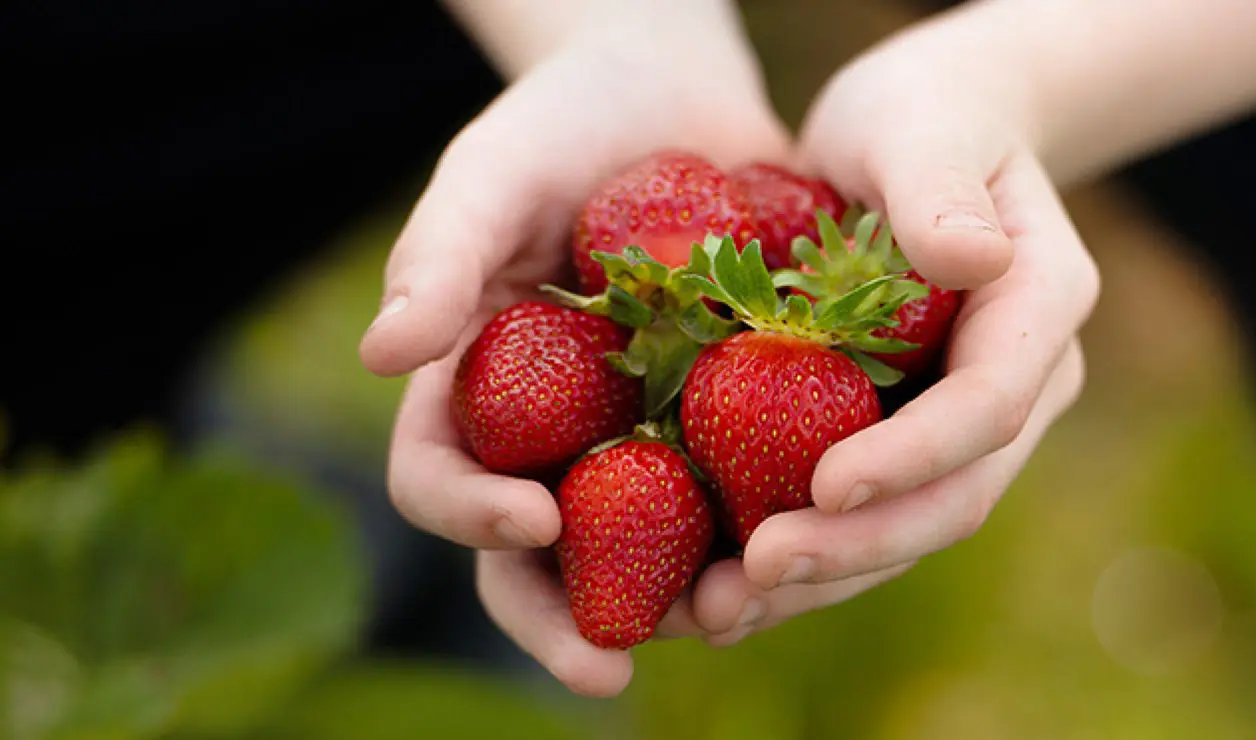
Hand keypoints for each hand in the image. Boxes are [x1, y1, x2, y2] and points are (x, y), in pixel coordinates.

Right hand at [357, 17, 788, 696]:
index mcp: (475, 391)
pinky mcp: (731, 422)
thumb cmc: (563, 123)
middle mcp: (554, 434)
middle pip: (543, 557)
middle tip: (609, 668)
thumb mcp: (496, 170)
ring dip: (679, 599)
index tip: (532, 517)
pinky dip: (765, 529)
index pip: (443, 479)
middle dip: (570, 618)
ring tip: (728, 620)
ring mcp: (645, 435)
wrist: (678, 94)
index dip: (472, 515)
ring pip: (650, 550)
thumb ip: (442, 252)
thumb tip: (377, 354)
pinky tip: (806, 549)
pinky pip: (743, 494)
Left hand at [658, 21, 1099, 645]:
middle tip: (755, 575)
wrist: (916, 140)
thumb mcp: (922, 125)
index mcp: (1041, 309)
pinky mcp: (902, 445)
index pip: (991, 403)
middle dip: (857, 547)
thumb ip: (940, 187)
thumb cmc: (920, 114)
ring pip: (904, 529)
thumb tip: (973, 259)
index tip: (823, 487)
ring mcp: (963, 426)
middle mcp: (1020, 386)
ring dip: (816, 579)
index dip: (913, 457)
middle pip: (953, 494)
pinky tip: (710, 589)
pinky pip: (855, 516)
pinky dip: (791, 556)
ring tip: (713, 613)